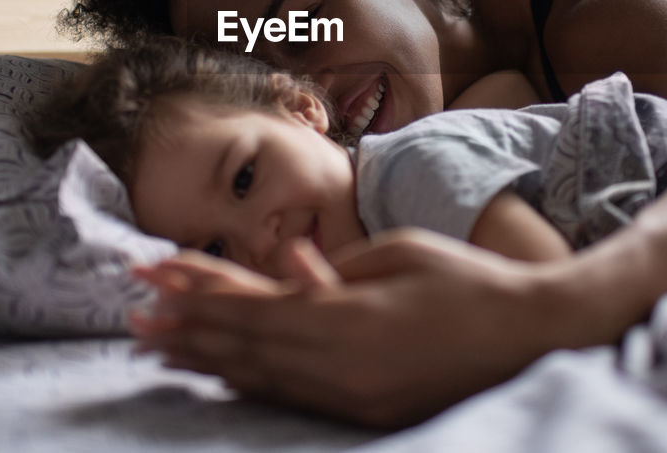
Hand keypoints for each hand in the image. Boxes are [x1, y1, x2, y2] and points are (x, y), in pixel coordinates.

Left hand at [146, 229, 553, 427]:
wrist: (532, 339)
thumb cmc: (469, 283)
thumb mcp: (400, 253)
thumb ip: (338, 270)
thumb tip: (293, 276)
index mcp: (350, 321)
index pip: (254, 310)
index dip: (200, 297)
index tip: (154, 283)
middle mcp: (342, 368)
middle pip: (247, 349)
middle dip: (187, 332)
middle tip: (133, 322)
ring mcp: (354, 399)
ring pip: (264, 379)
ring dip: (208, 361)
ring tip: (159, 349)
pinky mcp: (367, 413)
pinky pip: (295, 398)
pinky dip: (252, 384)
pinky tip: (223, 378)